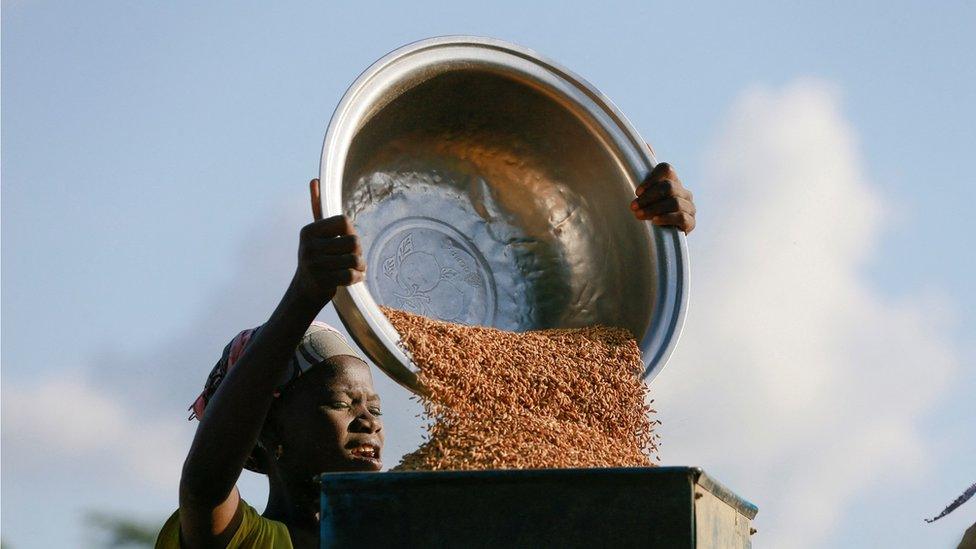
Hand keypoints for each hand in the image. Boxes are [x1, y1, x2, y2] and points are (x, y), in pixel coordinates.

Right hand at [292, 179, 365, 304]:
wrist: (304, 291)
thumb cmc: (316, 258)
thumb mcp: (315, 234)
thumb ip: (317, 208)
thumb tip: (314, 180)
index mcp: (309, 231)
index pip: (345, 221)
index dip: (351, 232)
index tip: (346, 241)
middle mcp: (308, 246)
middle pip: (353, 242)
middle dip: (358, 252)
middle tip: (354, 258)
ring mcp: (313, 264)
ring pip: (354, 260)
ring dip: (360, 266)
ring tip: (356, 269)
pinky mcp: (321, 281)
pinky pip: (351, 275)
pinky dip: (358, 278)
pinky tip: (354, 279)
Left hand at [630, 161, 695, 233]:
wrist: (659, 237)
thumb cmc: (649, 211)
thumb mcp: (644, 194)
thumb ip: (644, 171)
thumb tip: (647, 144)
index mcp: (673, 181)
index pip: (666, 169)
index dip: (651, 178)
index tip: (637, 191)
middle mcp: (684, 192)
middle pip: (669, 187)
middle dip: (648, 197)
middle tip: (633, 206)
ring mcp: (690, 207)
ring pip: (674, 203)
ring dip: (653, 209)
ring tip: (638, 215)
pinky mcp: (691, 223)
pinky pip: (681, 218)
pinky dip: (666, 218)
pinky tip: (654, 221)